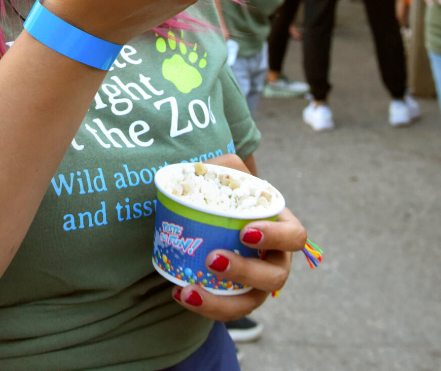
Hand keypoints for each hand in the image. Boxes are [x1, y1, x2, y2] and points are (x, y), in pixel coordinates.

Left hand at [171, 154, 307, 320]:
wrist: (212, 211)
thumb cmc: (226, 191)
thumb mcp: (228, 172)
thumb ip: (225, 165)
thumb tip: (211, 169)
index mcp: (281, 227)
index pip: (294, 236)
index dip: (276, 237)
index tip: (245, 232)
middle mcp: (276, 259)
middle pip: (274, 276)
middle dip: (245, 272)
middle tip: (212, 258)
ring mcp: (258, 283)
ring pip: (250, 302)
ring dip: (221, 301)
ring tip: (189, 290)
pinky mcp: (237, 296)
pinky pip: (226, 309)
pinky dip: (203, 305)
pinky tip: (179, 293)